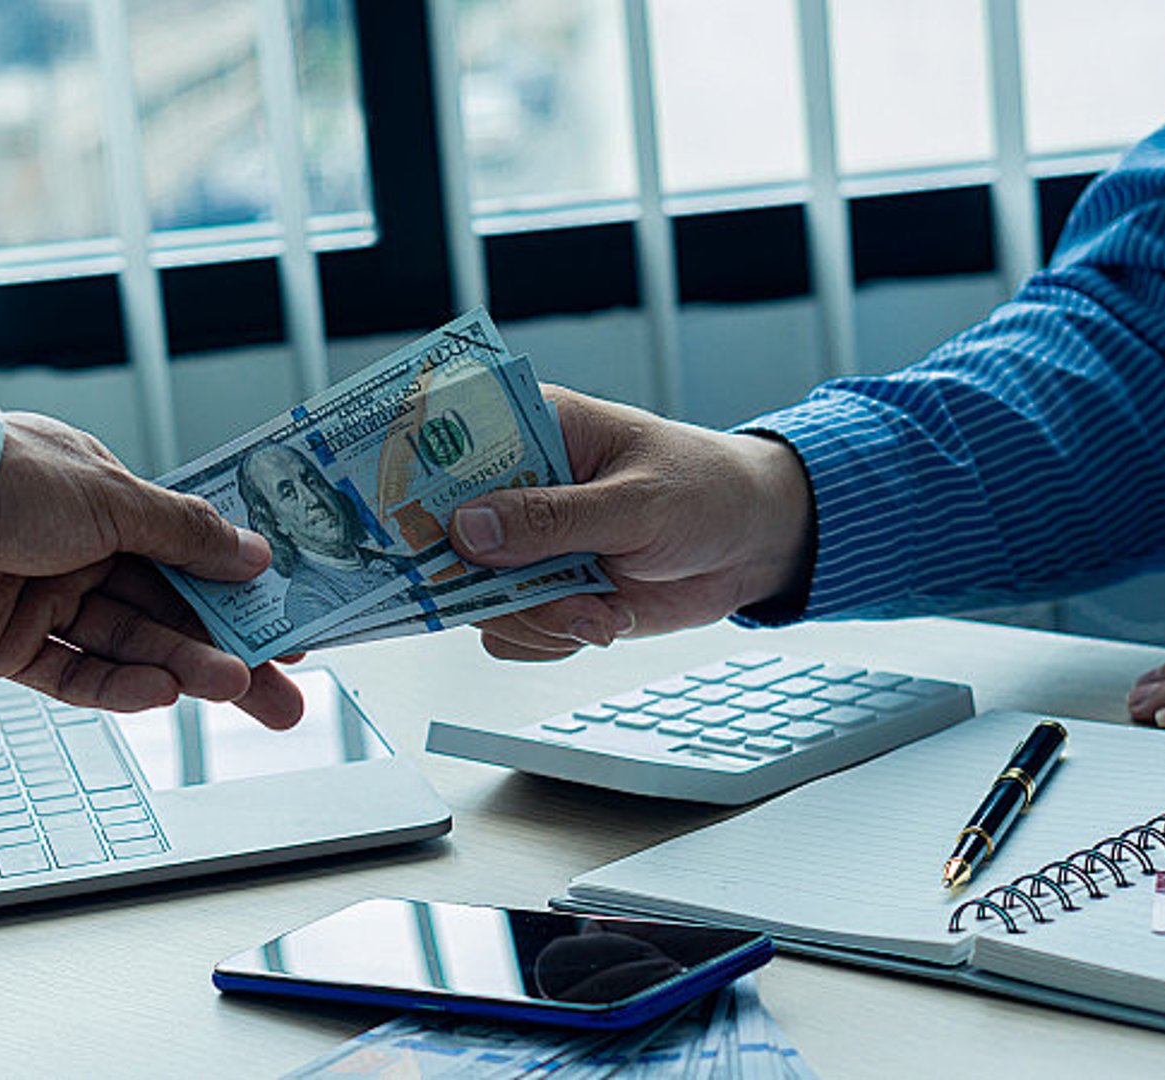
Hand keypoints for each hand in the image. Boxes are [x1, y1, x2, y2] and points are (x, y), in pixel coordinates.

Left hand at [0, 412, 304, 728]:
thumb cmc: (1, 477)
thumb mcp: (111, 497)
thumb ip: (183, 532)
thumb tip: (253, 552)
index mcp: (104, 505)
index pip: (188, 557)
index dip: (239, 594)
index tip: (288, 628)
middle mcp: (77, 553)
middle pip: (168, 611)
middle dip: (229, 651)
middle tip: (285, 695)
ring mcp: (42, 601)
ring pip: (129, 644)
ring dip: (184, 666)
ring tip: (236, 686)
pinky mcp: (5, 647)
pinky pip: (73, 673)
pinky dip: (118, 685)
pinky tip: (164, 691)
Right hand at [447, 387, 813, 660]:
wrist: (753, 545)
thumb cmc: (706, 490)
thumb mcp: (637, 501)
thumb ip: (552, 518)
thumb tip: (468, 527)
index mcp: (530, 428)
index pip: (443, 446)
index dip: (411, 484)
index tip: (413, 527)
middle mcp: (514, 486)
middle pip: (444, 538)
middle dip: (488, 581)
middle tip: (544, 594)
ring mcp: (524, 544)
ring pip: (475, 597)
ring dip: (535, 618)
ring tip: (598, 611)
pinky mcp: (542, 590)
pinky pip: (509, 632)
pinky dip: (550, 638)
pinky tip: (601, 618)